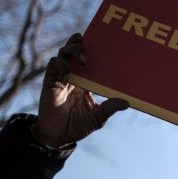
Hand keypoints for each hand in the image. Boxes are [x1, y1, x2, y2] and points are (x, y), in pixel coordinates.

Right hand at [35, 33, 128, 147]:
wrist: (59, 136)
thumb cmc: (79, 126)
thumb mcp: (98, 117)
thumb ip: (110, 108)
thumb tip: (126, 103)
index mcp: (88, 80)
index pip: (92, 58)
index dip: (96, 48)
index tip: (107, 42)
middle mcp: (76, 74)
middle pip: (77, 49)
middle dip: (83, 43)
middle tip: (93, 45)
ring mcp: (62, 76)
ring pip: (65, 52)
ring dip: (73, 50)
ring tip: (83, 58)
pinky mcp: (51, 81)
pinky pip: (53, 64)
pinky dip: (60, 63)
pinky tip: (67, 69)